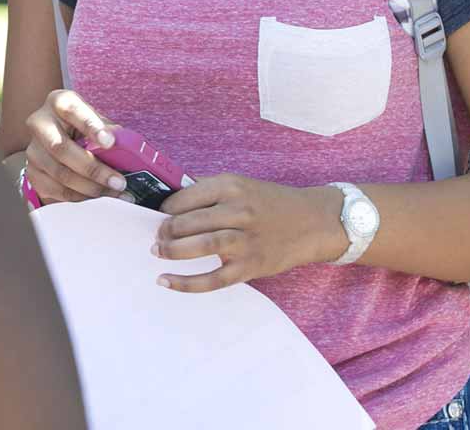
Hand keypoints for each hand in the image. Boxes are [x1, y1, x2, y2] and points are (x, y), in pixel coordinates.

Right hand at [22, 89, 126, 204]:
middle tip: (118, 181)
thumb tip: (127, 149)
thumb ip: (109, 131)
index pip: (72, 110)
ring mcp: (33, 149)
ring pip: (60, 174)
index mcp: (58, 102)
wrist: (57, 136)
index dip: (91, 126)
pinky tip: (98, 195)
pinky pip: (57, 190)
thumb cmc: (81, 126)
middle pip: (61, 149)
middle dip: (94, 169)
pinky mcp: (33, 172)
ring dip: (91, 188)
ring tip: (115, 192)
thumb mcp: (96, 120)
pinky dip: (81, 196)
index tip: (109, 142)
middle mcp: (40, 123)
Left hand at [151, 175, 344, 291]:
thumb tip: (171, 203)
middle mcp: (240, 211)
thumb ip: (209, 192)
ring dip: (173, 250)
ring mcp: (246, 241)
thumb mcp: (242, 185)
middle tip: (156, 236)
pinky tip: (166, 281)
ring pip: (202, 246)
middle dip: (166, 230)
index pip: (187, 196)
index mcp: (233, 186)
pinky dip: (187, 283)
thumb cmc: (271, 203)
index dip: (166, 208)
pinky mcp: (251, 267)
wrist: (314, 222)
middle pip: (190, 221)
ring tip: (158, 252)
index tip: (158, 215)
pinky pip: (214, 279)